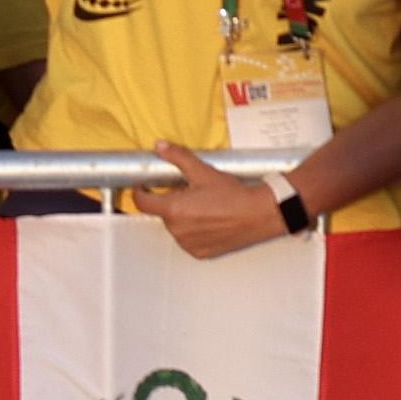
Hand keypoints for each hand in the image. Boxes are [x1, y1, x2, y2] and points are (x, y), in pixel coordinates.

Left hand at [148, 148, 299, 259]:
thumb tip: (159, 146)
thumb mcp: (204, 171)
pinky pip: (189, 241)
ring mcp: (187, 244)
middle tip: (192, 193)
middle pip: (163, 213)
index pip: (142, 203)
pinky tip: (212, 222)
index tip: (145, 186)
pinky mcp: (199, 252)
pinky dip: (195, 232)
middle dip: (172, 203)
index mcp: (172, 209)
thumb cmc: (233, 193)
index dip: (140, 193)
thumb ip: (179, 157)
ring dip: (184, 218)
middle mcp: (176, 230)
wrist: (260, 213)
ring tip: (206, 208)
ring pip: (177, 228)